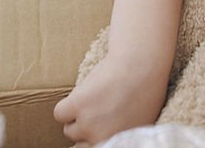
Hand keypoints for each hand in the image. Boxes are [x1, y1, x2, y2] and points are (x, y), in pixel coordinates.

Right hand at [53, 55, 167, 147]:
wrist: (140, 65)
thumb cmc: (145, 90)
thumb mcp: (138, 123)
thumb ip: (120, 136)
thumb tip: (107, 137)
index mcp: (116, 144)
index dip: (92, 139)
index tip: (93, 131)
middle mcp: (100, 139)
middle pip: (80, 144)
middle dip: (85, 130)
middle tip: (95, 113)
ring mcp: (88, 124)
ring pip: (69, 130)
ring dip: (75, 118)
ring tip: (91, 101)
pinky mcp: (77, 105)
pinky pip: (59, 113)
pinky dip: (66, 106)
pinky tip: (80, 95)